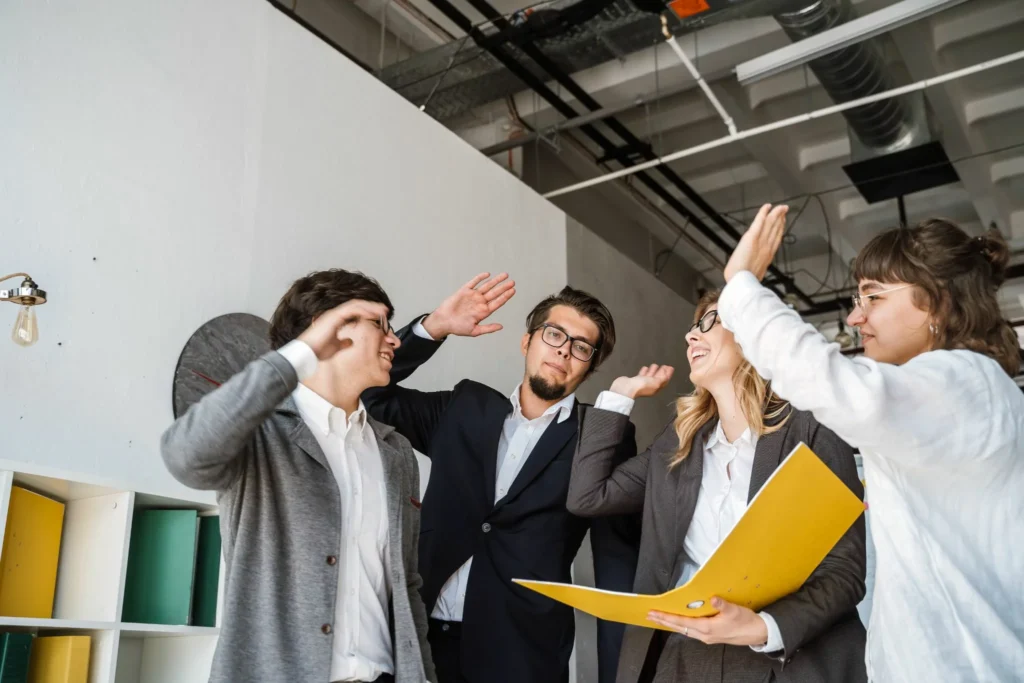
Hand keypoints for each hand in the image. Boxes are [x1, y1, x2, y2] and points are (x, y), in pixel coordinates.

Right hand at [296, 300, 388, 360]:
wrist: (307, 354)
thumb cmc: (318, 351)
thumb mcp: (335, 347)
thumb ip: (343, 343)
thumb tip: (350, 341)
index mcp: (337, 321)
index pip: (355, 312)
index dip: (368, 312)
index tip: (380, 316)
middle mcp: (336, 315)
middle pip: (357, 306)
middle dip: (372, 307)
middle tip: (385, 311)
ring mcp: (334, 314)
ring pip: (356, 305)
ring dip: (370, 307)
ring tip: (382, 310)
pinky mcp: (334, 316)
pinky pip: (351, 309)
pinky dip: (363, 309)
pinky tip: (372, 313)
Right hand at [421, 272, 515, 338]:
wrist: (443, 321)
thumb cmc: (458, 328)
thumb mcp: (474, 331)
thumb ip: (488, 328)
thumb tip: (501, 327)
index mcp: (484, 312)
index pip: (498, 302)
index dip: (506, 296)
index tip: (513, 291)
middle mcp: (480, 302)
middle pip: (495, 293)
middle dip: (504, 287)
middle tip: (513, 282)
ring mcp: (473, 296)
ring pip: (487, 286)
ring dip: (496, 281)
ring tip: (505, 275)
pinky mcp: (464, 291)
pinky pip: (473, 282)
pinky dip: (480, 278)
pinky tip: (487, 274)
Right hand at [609, 364, 674, 399]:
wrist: (626, 388)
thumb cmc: (641, 386)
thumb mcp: (656, 383)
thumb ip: (662, 378)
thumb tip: (666, 374)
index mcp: (656, 388)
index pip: (664, 380)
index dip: (668, 374)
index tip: (670, 367)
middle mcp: (650, 386)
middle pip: (657, 378)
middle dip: (661, 372)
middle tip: (665, 366)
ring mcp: (642, 382)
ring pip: (650, 375)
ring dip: (653, 370)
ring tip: (655, 365)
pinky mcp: (635, 380)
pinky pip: (642, 374)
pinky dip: (645, 371)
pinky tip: (645, 367)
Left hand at [647, 597, 768, 646]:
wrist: (758, 633)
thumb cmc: (746, 622)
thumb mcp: (734, 610)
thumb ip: (722, 604)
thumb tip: (713, 598)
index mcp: (707, 629)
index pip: (681, 622)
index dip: (667, 617)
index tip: (654, 613)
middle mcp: (704, 635)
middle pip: (679, 627)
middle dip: (664, 621)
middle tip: (650, 616)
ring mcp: (708, 636)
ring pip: (685, 630)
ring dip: (672, 623)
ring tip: (661, 617)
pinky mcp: (712, 635)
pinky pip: (691, 630)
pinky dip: (682, 625)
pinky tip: (679, 621)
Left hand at [723, 203, 788, 282]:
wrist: (742, 281)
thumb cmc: (746, 281)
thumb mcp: (756, 276)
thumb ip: (759, 270)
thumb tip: (758, 273)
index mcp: (768, 256)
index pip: (776, 239)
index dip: (780, 229)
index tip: (783, 222)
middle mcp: (767, 246)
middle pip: (776, 229)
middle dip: (781, 219)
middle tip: (784, 210)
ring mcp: (761, 241)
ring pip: (770, 224)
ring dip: (776, 214)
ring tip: (781, 207)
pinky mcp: (752, 237)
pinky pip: (759, 222)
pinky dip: (763, 213)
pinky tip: (767, 206)